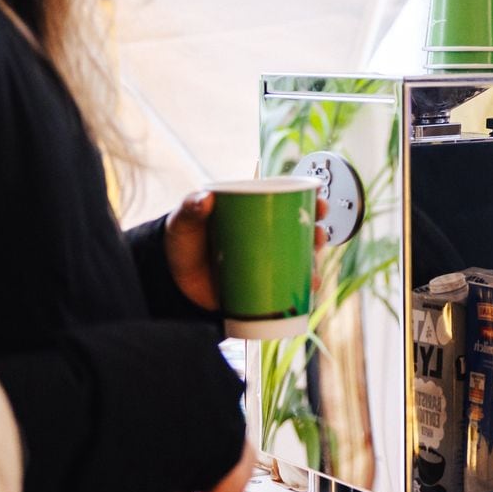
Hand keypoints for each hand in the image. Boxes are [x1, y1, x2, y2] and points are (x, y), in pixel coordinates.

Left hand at [164, 191, 328, 311]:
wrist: (171, 281)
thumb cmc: (182, 243)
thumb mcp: (184, 222)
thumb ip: (191, 208)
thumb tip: (205, 199)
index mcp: (256, 214)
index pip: (291, 204)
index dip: (312, 202)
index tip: (321, 202)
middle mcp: (268, 238)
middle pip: (302, 234)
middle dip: (319, 235)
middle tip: (318, 236)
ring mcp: (267, 265)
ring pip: (300, 263)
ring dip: (314, 266)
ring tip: (312, 272)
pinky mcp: (263, 289)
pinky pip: (289, 290)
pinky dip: (301, 292)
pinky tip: (308, 292)